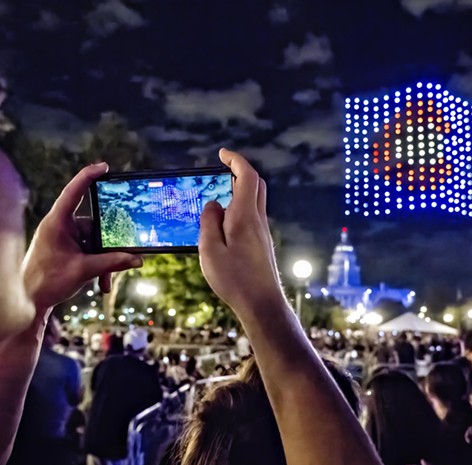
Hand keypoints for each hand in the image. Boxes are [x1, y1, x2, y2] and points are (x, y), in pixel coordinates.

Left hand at [22, 163, 142, 310]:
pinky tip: (101, 283)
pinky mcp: (68, 248)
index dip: (89, 176)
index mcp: (57, 222)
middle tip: (122, 257)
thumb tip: (136, 259)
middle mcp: (61, 226)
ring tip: (105, 281)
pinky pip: (90, 251)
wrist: (28, 302)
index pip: (74, 191)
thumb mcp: (84, 271)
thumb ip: (112, 263)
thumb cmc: (46, 282)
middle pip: (94, 225)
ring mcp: (64, 237)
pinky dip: (97, 265)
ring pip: (95, 242)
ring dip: (103, 261)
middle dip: (108, 246)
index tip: (104, 167)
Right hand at [198, 149, 284, 317]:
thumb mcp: (210, 250)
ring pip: (254, 202)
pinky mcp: (262, 245)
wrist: (262, 304)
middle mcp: (258, 221)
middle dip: (239, 172)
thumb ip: (209, 223)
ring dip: (237, 193)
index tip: (222, 154)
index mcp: (245, 216)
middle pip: (255, 185)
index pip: (246, 176)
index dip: (235, 160)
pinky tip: (222, 226)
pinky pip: (251, 218)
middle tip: (220, 171)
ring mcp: (262, 233)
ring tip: (215, 202)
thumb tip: (213, 204)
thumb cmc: (235, 280)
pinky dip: (238, 211)